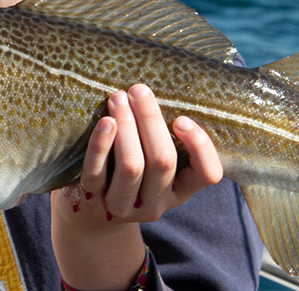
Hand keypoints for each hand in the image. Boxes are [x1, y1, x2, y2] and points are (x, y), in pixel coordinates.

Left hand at [50, 84, 222, 289]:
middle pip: (162, 161)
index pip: (207, 174)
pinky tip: (104, 122)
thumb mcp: (154, 162)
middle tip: (139, 90)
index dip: (199, 146)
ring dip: (126, 126)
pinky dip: (101, 144)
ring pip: (132, 166)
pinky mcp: (94, 201)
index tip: (181, 118)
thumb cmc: (131, 173)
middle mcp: (156, 203)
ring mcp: (125, 206)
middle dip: (151, 120)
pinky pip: (98, 171)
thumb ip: (164, 135)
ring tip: (118, 98)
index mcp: (180, 190)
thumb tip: (167, 82)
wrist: (91, 217)